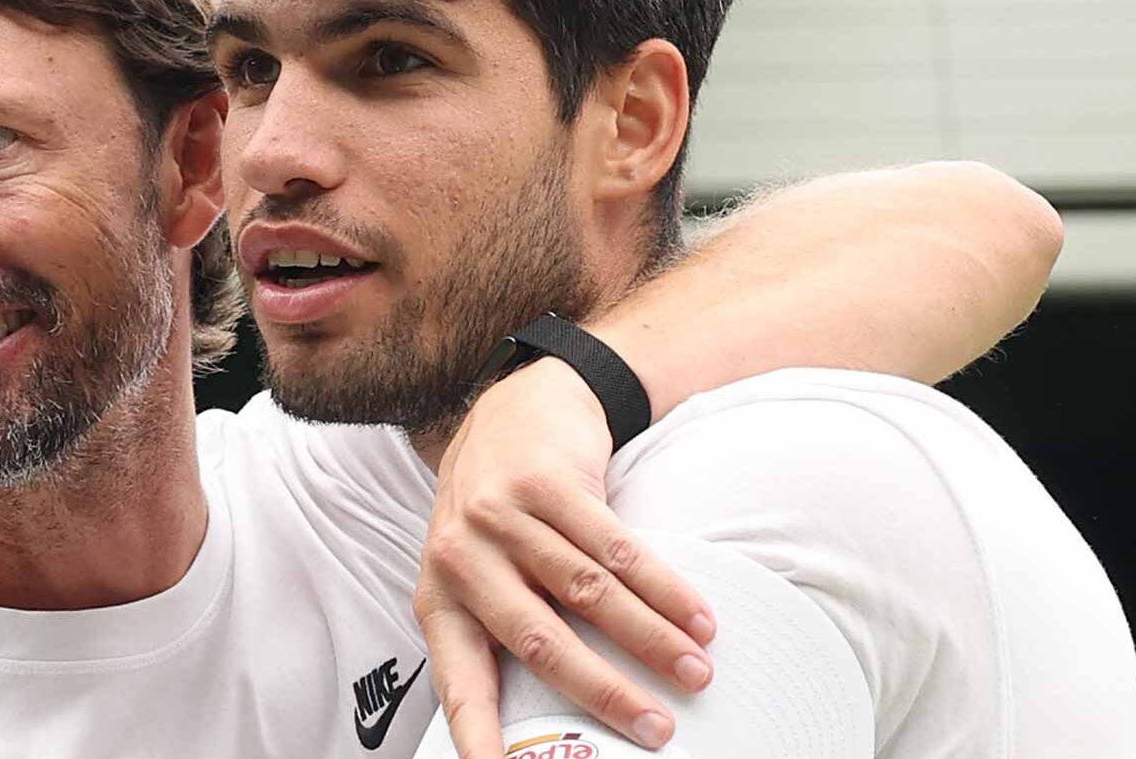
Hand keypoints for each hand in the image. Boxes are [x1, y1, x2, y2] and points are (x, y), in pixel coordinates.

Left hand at [414, 358, 716, 756]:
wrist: (513, 409)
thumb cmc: (497, 514)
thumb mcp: (477, 574)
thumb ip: (499, 633)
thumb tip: (549, 723)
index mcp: (439, 601)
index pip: (461, 684)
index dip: (482, 738)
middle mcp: (461, 559)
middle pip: (541, 644)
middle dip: (606, 695)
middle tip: (658, 730)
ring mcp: (500, 516)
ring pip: (588, 595)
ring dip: (650, 640)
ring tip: (695, 674)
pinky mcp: (544, 482)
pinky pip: (615, 546)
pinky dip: (662, 586)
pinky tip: (694, 616)